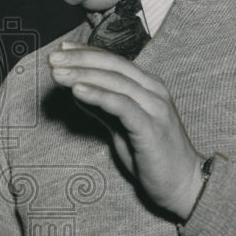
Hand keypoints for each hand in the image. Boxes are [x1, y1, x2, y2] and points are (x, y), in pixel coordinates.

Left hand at [48, 41, 203, 219]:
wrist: (182, 185)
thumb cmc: (151, 156)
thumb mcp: (121, 128)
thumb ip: (102, 108)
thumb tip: (77, 90)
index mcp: (148, 86)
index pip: (113, 61)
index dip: (86, 53)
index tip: (61, 50)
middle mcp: (153, 91)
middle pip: (112, 66)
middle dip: (80, 60)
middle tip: (53, 58)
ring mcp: (154, 108)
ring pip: (115, 82)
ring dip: (83, 75)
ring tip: (58, 74)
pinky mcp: (151, 127)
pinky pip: (122, 106)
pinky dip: (98, 96)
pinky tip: (77, 91)